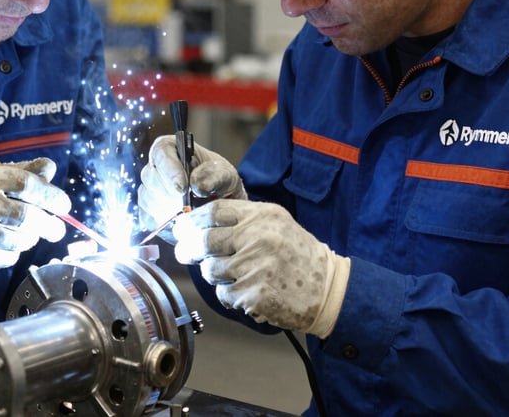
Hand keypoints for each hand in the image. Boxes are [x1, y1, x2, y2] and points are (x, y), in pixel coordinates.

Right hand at [0, 159, 70, 275]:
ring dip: (29, 239)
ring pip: (19, 243)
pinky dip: (10, 253)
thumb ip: (19, 171)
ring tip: (21, 232)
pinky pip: (4, 260)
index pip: (26, 184)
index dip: (50, 194)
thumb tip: (50, 169)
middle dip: (49, 225)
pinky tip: (0, 244)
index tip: (63, 204)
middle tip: (56, 228)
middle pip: (27, 218)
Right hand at [138, 136, 246, 231]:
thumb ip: (214, 175)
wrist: (220, 206)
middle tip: (189, 209)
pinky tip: (182, 226)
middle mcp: (155, 168)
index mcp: (171, 148)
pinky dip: (165, 225)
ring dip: (168, 212)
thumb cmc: (220, 183)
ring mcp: (148, 190)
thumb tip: (196, 185)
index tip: (182, 188)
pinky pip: (149, 219)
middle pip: (151, 178)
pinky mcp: (147, 212)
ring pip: (148, 200)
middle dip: (170, 196)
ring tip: (190, 218)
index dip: (169, 170)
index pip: (161, 152)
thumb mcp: (225, 174)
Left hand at [173, 199, 349, 338]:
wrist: (327, 288)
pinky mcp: (253, 295)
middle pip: (205, 241)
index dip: (192, 220)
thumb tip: (199, 222)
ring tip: (232, 273)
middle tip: (184, 251)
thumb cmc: (299, 254)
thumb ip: (242, 219)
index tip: (181, 227)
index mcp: (260, 217)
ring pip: (211, 269)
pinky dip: (228, 293)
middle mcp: (256, 239)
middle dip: (189, 247)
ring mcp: (254, 268)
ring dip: (213, 272)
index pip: (214, 212)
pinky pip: (224, 294)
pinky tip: (246, 290)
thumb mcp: (275, 222)